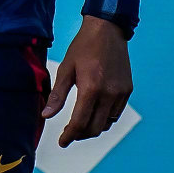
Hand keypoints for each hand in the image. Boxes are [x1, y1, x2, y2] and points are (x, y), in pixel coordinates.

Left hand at [41, 15, 131, 147]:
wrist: (107, 31)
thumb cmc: (82, 48)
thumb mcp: (65, 68)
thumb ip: (57, 95)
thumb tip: (46, 115)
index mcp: (91, 89)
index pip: (80, 122)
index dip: (69, 135)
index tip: (62, 142)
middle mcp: (109, 94)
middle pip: (94, 128)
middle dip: (80, 134)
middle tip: (69, 133)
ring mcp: (121, 94)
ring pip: (106, 123)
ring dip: (93, 127)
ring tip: (80, 123)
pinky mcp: (127, 90)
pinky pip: (116, 113)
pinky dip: (105, 118)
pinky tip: (94, 112)